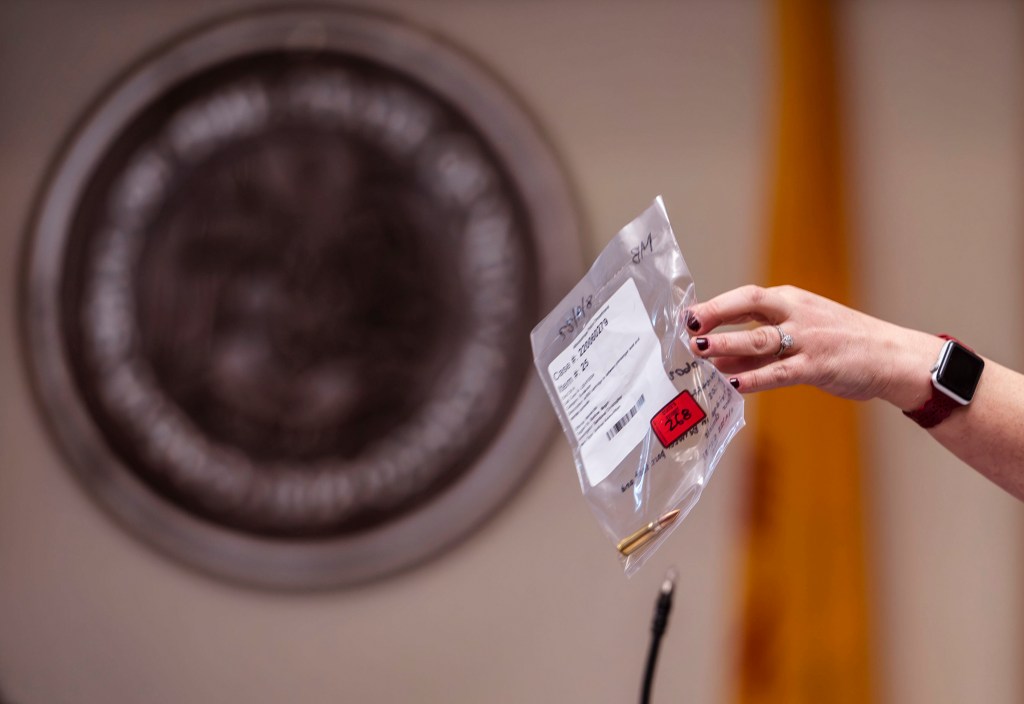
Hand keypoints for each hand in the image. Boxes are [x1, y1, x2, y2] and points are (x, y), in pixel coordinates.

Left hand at [684, 285, 941, 409]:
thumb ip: (758, 350)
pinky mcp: (818, 365)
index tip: (687, 316)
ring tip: (700, 352)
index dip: (715, 305)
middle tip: (688, 327)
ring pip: (760, 338)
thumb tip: (717, 362)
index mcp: (791, 301)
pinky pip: (780, 372)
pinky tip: (734, 385)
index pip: (746, 297)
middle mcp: (796, 313)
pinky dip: (756, 378)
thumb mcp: (800, 337)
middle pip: (750, 305)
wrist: (892, 357)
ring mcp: (808, 338)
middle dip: (716, 314)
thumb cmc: (841, 346)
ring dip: (728, 344)